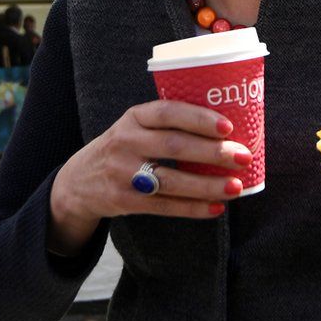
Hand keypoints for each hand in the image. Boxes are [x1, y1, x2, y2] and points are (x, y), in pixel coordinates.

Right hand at [47, 101, 251, 254]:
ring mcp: (123, 173)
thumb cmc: (122, 148)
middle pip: (174, 147)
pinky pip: (166, 206)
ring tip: (235, 187)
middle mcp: (126, 142)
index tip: (227, 126)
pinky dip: (194, 208)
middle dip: (213, 152)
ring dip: (208, 185)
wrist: (78, 182)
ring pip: (172, 181)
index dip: (198, 118)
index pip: (167, 112)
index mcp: (132, 117)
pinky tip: (217, 208)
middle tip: (243, 156)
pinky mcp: (125, 201)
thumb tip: (225, 131)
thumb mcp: (133, 126)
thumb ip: (166, 125)